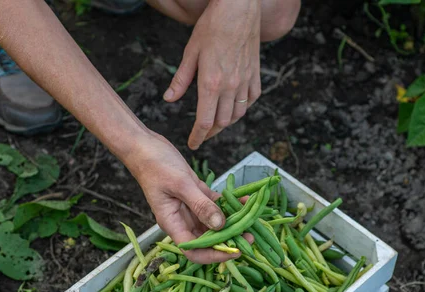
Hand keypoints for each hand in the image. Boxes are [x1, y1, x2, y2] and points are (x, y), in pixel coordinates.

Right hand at [126, 131, 239, 263]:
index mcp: (172, 223)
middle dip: (228, 240)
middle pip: (207, 239)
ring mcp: (190, 207)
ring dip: (232, 223)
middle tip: (250, 236)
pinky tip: (244, 201)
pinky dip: (230, 204)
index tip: (235, 251)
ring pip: (214, 222)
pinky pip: (216, 204)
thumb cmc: (155, 165)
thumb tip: (220, 225)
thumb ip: (201, 205)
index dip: (214, 255)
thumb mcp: (180, 184)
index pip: (194, 249)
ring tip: (252, 220)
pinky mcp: (197, 194)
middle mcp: (182, 219)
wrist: (144, 146)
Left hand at [163, 0, 261, 149]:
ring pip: (237, 114)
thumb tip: (169, 99)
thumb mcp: (191, 53)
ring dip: (226, 122)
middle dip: (210, 132)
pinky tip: (235, 106)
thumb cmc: (212, 27)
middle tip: (202, 134)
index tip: (194, 144)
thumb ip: (181, 80)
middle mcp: (230, 86)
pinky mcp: (255, 75)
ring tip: (216, 123)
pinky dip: (242, 107)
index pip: (204, 121)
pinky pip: (251, 99)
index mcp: (211, 83)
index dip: (198, 136)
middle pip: (221, 122)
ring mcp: (245, 81)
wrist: (238, 9)